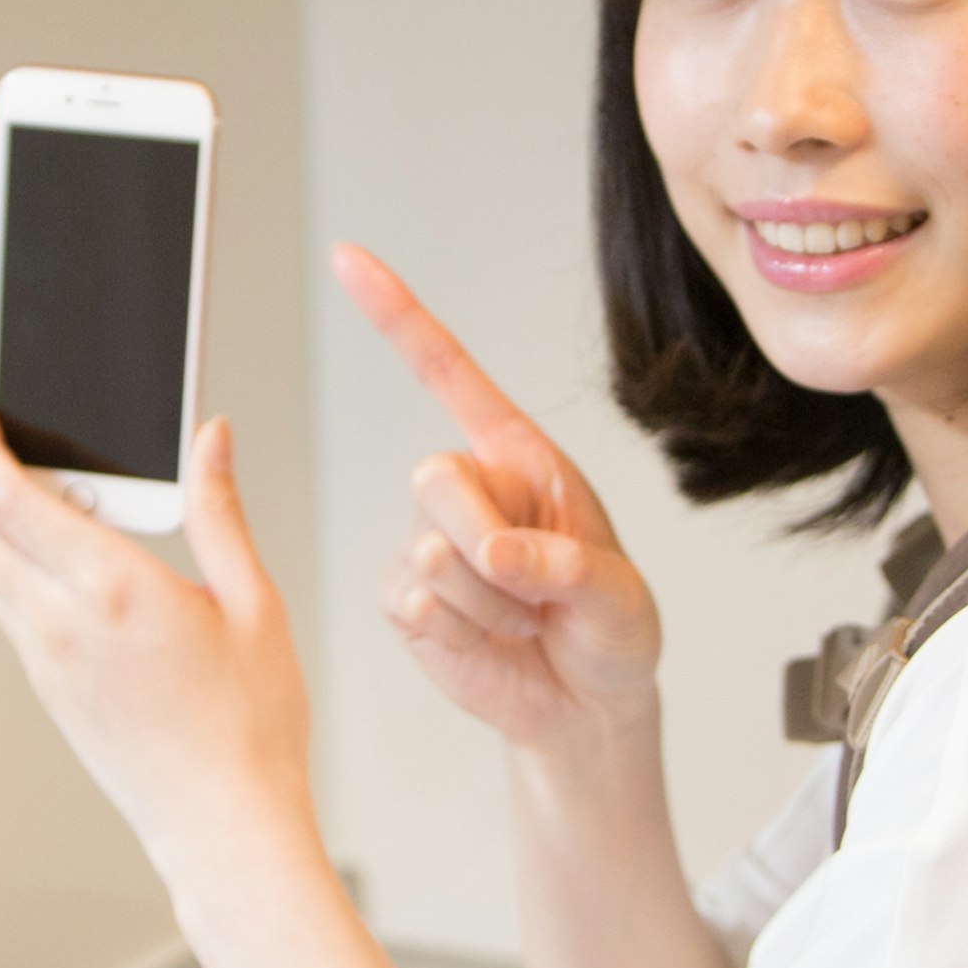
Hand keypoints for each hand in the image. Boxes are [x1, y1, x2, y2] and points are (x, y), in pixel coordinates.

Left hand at [0, 396, 314, 872]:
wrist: (223, 826)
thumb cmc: (253, 724)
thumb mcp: (255, 605)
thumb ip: (220, 514)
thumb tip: (212, 438)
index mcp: (113, 590)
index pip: (10, 498)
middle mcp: (61, 624)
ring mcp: (44, 662)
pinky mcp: (46, 690)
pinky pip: (2, 607)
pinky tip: (41, 550)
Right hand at [334, 244, 661, 764]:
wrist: (586, 707)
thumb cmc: (613, 633)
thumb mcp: (619, 596)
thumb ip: (566, 567)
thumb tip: (497, 556)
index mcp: (521, 457)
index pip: (450, 374)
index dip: (398, 316)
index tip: (348, 260)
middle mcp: (470, 491)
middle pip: (433, 479)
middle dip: (483, 542)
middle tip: (531, 588)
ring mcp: (429, 544)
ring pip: (426, 557)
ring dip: (487, 606)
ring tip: (526, 622)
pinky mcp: (406, 600)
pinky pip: (410, 604)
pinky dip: (459, 633)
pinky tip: (491, 641)